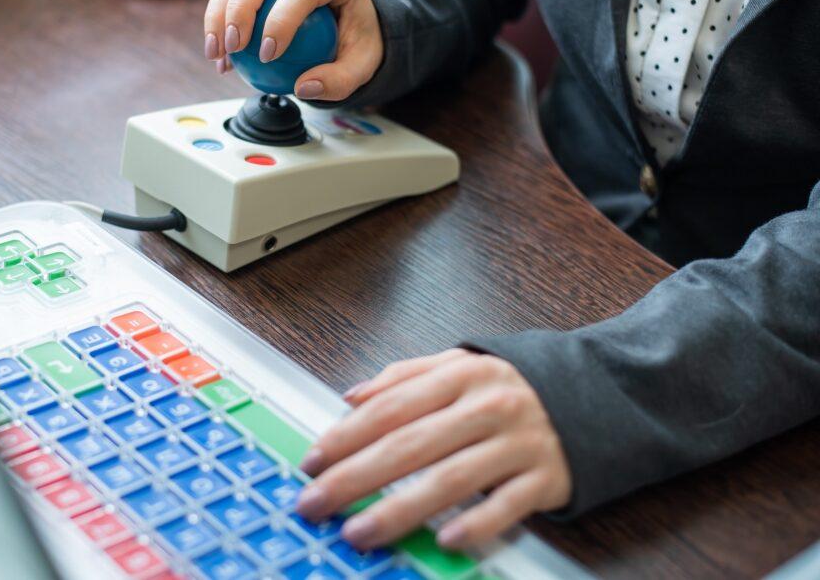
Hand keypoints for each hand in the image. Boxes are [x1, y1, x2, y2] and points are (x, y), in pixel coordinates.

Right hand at [203, 0, 382, 100]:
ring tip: (216, 53)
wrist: (350, 20)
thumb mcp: (361, 66)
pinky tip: (219, 55)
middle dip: (239, 8)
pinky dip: (218, 19)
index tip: (268, 56)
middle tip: (232, 48)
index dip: (280, 20)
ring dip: (219, 13)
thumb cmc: (356, 39)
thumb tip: (303, 87)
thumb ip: (338, 81)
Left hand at [295, 349, 571, 550]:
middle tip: (315, 503)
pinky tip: (446, 540)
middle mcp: (486, 407)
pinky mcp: (545, 478)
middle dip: (355, 477)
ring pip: (450, 480)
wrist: (595, 395)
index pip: (390, 407)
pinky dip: (477, 524)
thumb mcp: (458, 366)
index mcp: (460, 375)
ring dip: (399, 510)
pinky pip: (507, 506)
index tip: (311, 462)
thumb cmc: (509, 387)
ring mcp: (517, 443)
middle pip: (410, 445)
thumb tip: (351, 396)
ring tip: (359, 531)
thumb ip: (403, 376)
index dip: (345, 436)